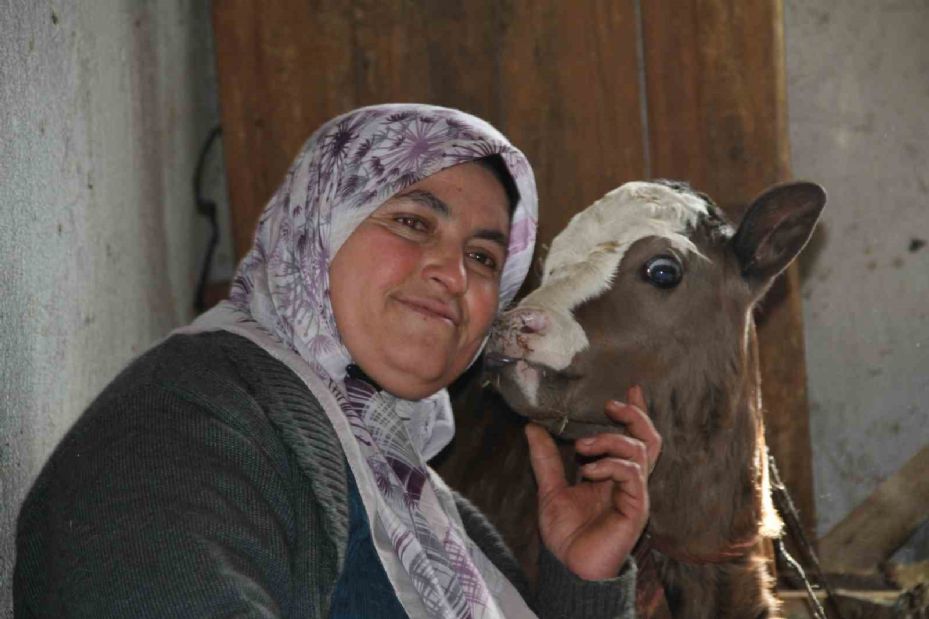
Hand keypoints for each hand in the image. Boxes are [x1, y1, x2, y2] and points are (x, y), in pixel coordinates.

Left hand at [526, 385, 660, 579]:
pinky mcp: (636, 508)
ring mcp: (635, 494)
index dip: (635, 412)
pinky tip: (588, 470)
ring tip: (582, 446)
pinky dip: (609, 465)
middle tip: (610, 404)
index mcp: (613, 474)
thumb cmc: (567, 535)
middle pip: (648, 438)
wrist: (570, 568)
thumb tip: (532, 427)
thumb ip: (545, 459)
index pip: (632, 437)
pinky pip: (632, 474)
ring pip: (639, 450)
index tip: (631, 388)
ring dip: (609, 440)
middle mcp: (629, 481)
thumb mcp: (550, 489)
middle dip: (634, 415)